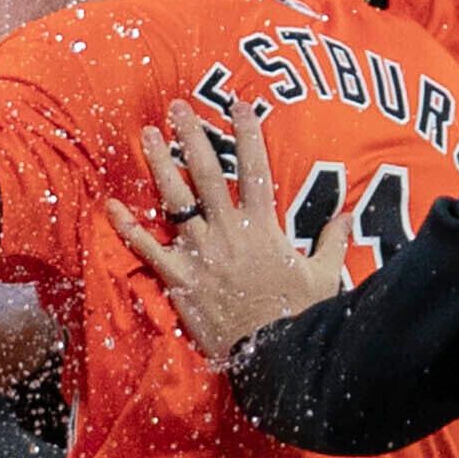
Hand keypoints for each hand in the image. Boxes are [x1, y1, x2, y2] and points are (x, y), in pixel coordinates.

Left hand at [110, 114, 344, 358]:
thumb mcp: (324, 274)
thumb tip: (346, 214)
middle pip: (208, 173)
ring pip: (175, 200)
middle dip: (192, 136)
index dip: (248, 132)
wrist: (272, 355)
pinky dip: (129, 228)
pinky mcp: (180, 279)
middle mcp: (229, 231)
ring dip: (159, 165)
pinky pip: (148, 249)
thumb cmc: (300, 316)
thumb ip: (332, 241)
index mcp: (264, 227)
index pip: (256, 168)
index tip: (239, 103)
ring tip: (145, 135)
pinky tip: (112, 206)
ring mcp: (201, 253)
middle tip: (177, 107)